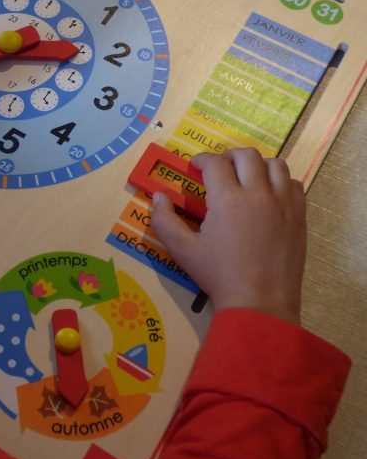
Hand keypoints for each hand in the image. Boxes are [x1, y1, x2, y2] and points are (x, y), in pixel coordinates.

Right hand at [151, 148, 305, 323]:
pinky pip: (293, 183)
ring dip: (257, 164)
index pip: (215, 163)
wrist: (259, 303)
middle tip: (219, 168)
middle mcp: (258, 194)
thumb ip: (164, 220)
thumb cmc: (218, 275)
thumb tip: (158, 196)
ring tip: (246, 176)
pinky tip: (269, 193)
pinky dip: (279, 181)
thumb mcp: (182, 250)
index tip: (195, 166)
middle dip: (228, 155)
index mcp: (227, 199)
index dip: (202, 159)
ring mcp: (283, 204)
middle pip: (246, 155)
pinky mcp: (299, 216)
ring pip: (275, 164)